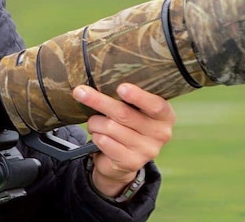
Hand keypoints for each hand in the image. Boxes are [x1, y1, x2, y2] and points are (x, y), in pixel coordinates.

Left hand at [73, 83, 174, 197]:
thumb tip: (98, 82)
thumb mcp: (133, 109)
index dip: (138, 96)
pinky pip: (104, 142)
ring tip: (95, 124)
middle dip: (99, 101)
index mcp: (165, 115)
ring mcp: (148, 150)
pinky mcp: (132, 162)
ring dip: (95, 123)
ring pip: (110, 127)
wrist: (123, 160)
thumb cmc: (127, 124)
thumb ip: (125, 98)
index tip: (121, 88)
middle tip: (80, 92)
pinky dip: (96, 136)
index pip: (155, 105)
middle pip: (124, 114)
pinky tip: (99, 137)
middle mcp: (161, 133)